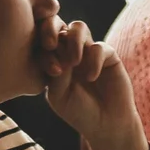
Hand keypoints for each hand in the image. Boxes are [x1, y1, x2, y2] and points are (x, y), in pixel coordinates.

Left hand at [39, 19, 148, 149]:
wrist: (106, 123)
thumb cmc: (79, 112)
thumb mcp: (58, 94)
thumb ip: (56, 71)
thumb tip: (59, 45)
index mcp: (51, 61)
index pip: (40, 41)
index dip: (42, 47)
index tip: (51, 69)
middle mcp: (68, 52)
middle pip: (57, 26)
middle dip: (53, 33)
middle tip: (53, 49)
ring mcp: (88, 52)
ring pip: (78, 27)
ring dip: (73, 40)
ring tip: (74, 62)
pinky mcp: (108, 55)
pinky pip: (99, 46)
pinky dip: (94, 60)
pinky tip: (92, 77)